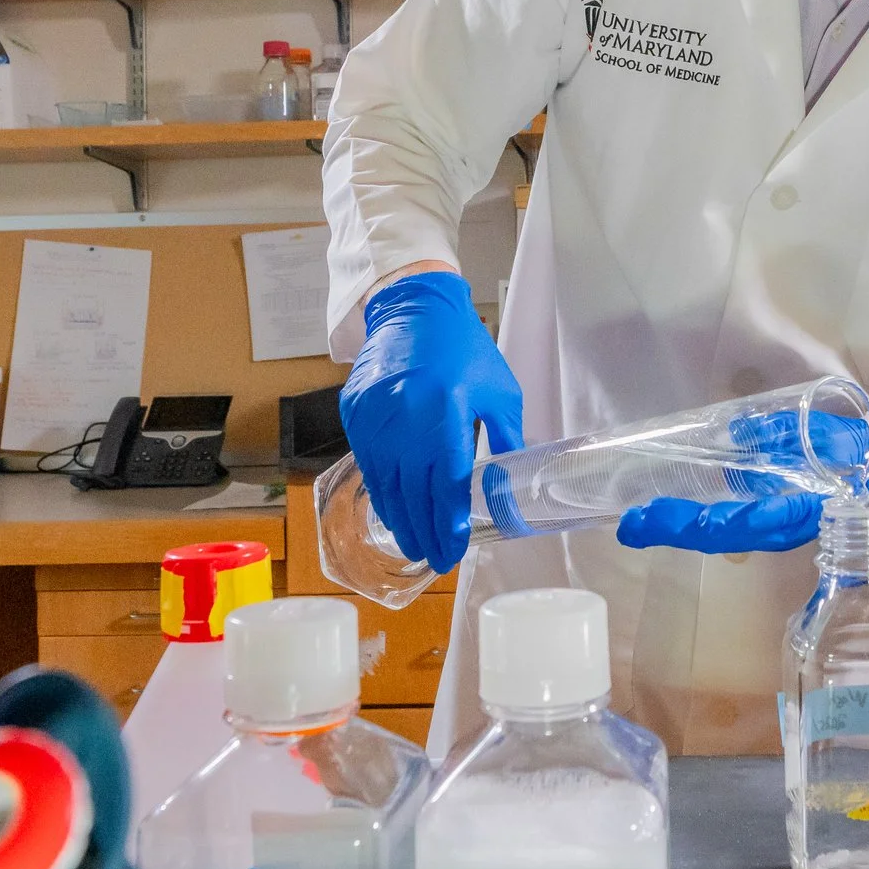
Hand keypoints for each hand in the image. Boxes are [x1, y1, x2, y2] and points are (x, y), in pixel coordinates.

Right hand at [339, 272, 523, 574]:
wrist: (415, 309)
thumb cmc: (464, 350)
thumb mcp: (499, 391)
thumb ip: (506, 440)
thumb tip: (513, 486)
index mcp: (446, 410)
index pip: (446, 481)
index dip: (448, 522)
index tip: (455, 550)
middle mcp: (405, 417)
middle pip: (413, 491)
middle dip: (425, 531)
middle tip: (437, 559)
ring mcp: (375, 417)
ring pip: (386, 484)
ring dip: (401, 519)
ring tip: (416, 545)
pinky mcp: (356, 414)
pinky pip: (369, 465)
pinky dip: (382, 492)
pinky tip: (394, 510)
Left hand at [614, 411, 868, 554]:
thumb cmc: (850, 456)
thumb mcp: (822, 437)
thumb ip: (782, 433)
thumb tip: (740, 429)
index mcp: (795, 510)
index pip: (747, 521)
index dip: (713, 523)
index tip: (682, 519)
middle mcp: (775, 526)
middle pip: (718, 534)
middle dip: (675, 529)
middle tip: (632, 522)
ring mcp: (767, 527)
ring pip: (716, 535)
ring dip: (676, 529)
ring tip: (637, 521)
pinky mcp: (763, 521)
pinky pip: (724, 526)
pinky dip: (692, 523)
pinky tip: (663, 515)